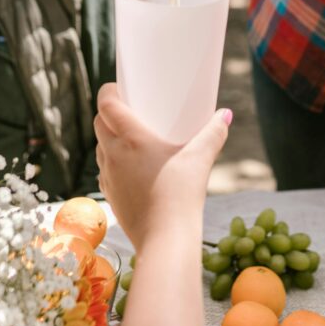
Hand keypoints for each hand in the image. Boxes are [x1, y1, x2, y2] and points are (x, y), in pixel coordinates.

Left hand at [94, 83, 230, 249]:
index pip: (106, 105)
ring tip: (130, 137)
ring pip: (100, 147)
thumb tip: (225, 115)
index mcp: (131, 138)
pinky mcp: (110, 195)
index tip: (118, 87)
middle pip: (99, 123)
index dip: (108, 92)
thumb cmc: (181, 194)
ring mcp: (108, 176)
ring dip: (108, 138)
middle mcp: (113, 154)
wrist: (165, 238)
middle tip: (128, 110)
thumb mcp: (201, 158)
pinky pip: (104, 170)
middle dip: (108, 113)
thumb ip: (214, 133)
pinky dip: (112, 162)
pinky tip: (130, 167)